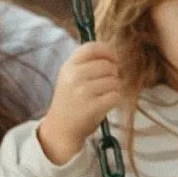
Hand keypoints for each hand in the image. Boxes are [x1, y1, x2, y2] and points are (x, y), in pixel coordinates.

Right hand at [37, 41, 121, 162]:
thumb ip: (86, 63)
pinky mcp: (93, 107)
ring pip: (114, 81)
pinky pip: (116, 96)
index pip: (92, 47)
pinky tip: (107, 104)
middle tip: (107, 85)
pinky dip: (116, 100)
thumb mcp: (70, 76)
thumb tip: (112, 53)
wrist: (61, 128)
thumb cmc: (70, 101)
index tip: (114, 60)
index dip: (108, 51)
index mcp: (69, 65)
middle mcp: (75, 76)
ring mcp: (83, 91)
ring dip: (115, 88)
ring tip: (105, 95)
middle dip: (113, 74)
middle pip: (108, 65)